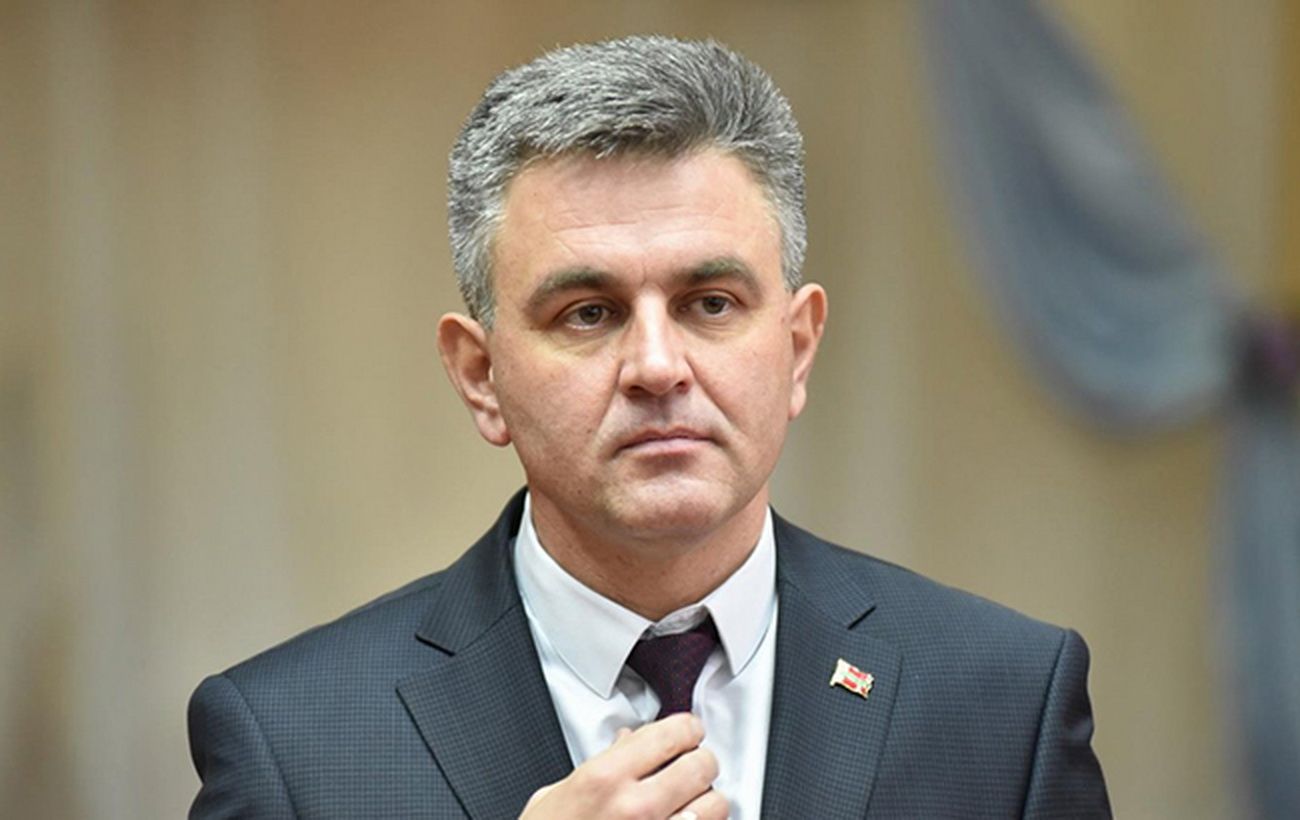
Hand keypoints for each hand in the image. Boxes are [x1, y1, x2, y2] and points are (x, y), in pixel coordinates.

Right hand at [520, 713, 727, 818]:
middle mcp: (635, 808)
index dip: (688, 728)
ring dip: (707, 800)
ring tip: (692, 800)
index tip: (688, 732)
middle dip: (701, 761)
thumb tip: (628, 741)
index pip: (674, 733)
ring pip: (715, 805)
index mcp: (605, 778)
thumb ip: (599, 762)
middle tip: (692, 764)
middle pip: (703, 765)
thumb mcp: (555, 795)